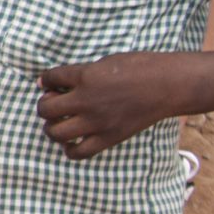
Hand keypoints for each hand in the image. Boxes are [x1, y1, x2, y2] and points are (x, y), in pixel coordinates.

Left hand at [37, 54, 179, 159]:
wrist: (169, 85)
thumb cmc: (141, 67)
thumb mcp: (106, 61)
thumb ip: (82, 72)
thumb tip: (59, 82)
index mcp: (85, 76)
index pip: (49, 78)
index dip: (46, 80)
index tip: (49, 83)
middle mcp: (86, 100)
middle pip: (45, 109)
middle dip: (44, 105)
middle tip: (53, 103)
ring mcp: (97, 122)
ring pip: (56, 133)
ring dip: (52, 127)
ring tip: (59, 122)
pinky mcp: (109, 137)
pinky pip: (78, 152)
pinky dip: (70, 148)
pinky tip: (73, 140)